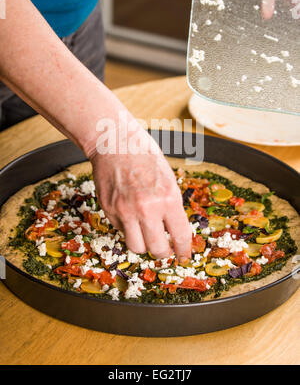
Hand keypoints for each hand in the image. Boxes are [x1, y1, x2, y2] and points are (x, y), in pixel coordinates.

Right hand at [89, 126, 191, 259]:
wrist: (115, 143)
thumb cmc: (145, 157)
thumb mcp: (168, 180)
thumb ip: (171, 206)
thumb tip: (174, 231)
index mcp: (168, 198)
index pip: (180, 236)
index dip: (184, 250)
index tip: (184, 256)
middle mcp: (147, 208)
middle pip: (157, 249)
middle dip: (163, 253)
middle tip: (164, 250)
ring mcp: (125, 210)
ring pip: (136, 247)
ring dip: (143, 245)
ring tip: (146, 235)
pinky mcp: (109, 209)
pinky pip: (121, 230)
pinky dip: (127, 228)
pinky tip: (130, 214)